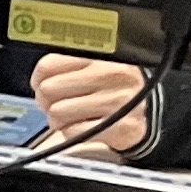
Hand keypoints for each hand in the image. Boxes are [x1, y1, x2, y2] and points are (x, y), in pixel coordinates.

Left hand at [28, 56, 151, 157]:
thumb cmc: (117, 88)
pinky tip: (84, 127)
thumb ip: (70, 65)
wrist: (152, 110)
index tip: (42, 85)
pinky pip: (74, 133)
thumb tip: (39, 76)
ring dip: (58, 120)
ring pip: (58, 113)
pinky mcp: (121, 127)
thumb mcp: (97, 66)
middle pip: (49, 90)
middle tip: (57, 104)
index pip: (49, 65)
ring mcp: (117, 102)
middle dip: (47, 101)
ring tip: (72, 117)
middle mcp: (111, 76)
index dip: (39, 79)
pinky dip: (72, 133)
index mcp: (101, 57)